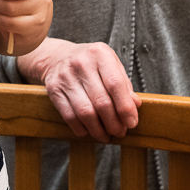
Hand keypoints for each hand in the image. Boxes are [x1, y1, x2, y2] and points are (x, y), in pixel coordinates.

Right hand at [17, 38, 140, 142]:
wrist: (58, 57)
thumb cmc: (90, 63)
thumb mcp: (111, 64)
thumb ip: (124, 84)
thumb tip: (135, 106)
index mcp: (99, 54)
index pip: (115, 84)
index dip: (125, 107)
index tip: (131, 122)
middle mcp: (81, 63)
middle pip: (101, 102)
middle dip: (113, 123)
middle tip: (120, 132)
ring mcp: (65, 77)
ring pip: (86, 113)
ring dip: (98, 130)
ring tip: (106, 135)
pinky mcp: (54, 90)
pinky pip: (70, 116)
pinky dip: (82, 129)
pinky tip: (89, 130)